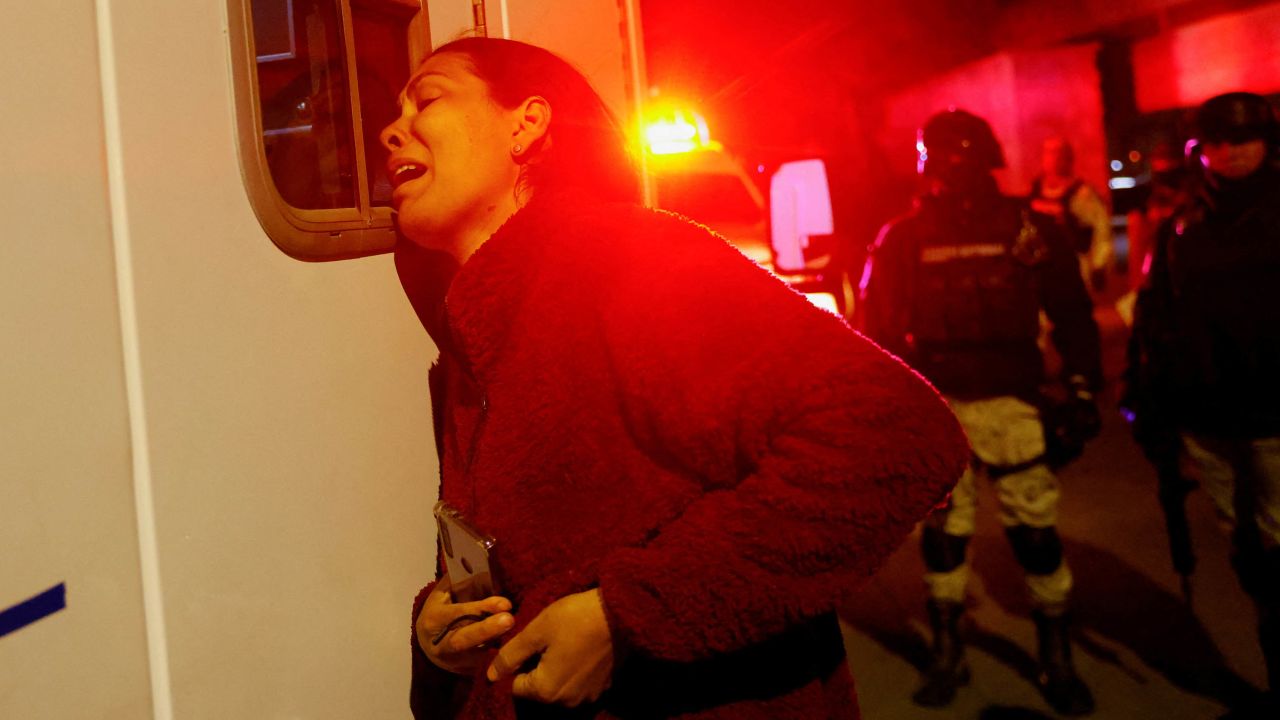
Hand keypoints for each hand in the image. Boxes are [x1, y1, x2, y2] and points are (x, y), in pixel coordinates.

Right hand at [417, 577, 514, 674]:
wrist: (429, 647)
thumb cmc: (440, 612)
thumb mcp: (441, 596)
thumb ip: (456, 581)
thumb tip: (477, 558)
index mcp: (434, 619)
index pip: (458, 613)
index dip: (481, 608)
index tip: (505, 604)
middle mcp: (442, 643)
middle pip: (464, 638)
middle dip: (487, 630)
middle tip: (510, 619)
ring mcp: (455, 661)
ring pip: (477, 655)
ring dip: (499, 645)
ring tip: (519, 636)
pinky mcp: (468, 672)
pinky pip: (487, 664)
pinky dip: (502, 656)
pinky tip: (518, 649)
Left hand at [486, 589, 615, 706]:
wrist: (623, 611)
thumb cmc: (574, 618)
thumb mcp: (536, 631)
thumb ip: (510, 655)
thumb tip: (491, 675)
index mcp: (546, 690)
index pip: (517, 685)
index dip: (519, 662)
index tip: (531, 641)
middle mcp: (566, 702)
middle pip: (539, 688)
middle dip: (538, 666)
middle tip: (548, 638)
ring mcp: (587, 697)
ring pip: (559, 686)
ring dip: (557, 669)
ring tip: (566, 642)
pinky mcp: (603, 688)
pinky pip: (579, 684)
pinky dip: (576, 670)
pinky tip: (582, 648)